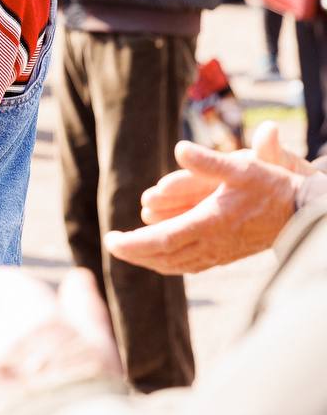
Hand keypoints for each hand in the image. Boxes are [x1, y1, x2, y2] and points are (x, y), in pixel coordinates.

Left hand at [104, 122, 308, 274]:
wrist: (305, 214)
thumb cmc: (272, 187)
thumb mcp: (242, 167)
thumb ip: (209, 161)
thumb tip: (179, 148)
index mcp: (209, 224)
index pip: (160, 240)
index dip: (133, 243)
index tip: (110, 239)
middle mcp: (211, 245)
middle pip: (162, 256)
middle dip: (133, 253)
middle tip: (110, 244)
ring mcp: (219, 254)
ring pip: (175, 265)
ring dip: (148, 260)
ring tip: (128, 252)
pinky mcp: (227, 257)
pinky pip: (189, 266)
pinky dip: (168, 263)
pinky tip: (160, 257)